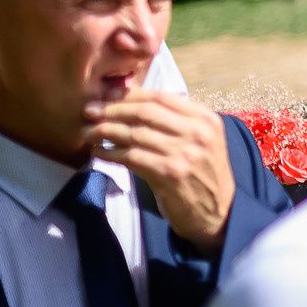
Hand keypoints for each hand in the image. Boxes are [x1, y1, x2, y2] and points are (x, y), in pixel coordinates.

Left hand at [87, 88, 236, 254]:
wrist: (218, 212)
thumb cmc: (203, 174)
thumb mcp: (201, 141)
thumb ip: (176, 121)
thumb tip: (133, 99)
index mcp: (205, 119)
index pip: (161, 97)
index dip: (130, 94)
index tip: (107, 95)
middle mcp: (197, 132)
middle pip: (145, 112)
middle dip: (112, 109)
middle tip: (89, 111)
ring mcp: (184, 153)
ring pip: (134, 134)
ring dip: (105, 131)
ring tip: (88, 132)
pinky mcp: (169, 174)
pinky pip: (131, 157)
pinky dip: (110, 153)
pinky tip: (99, 152)